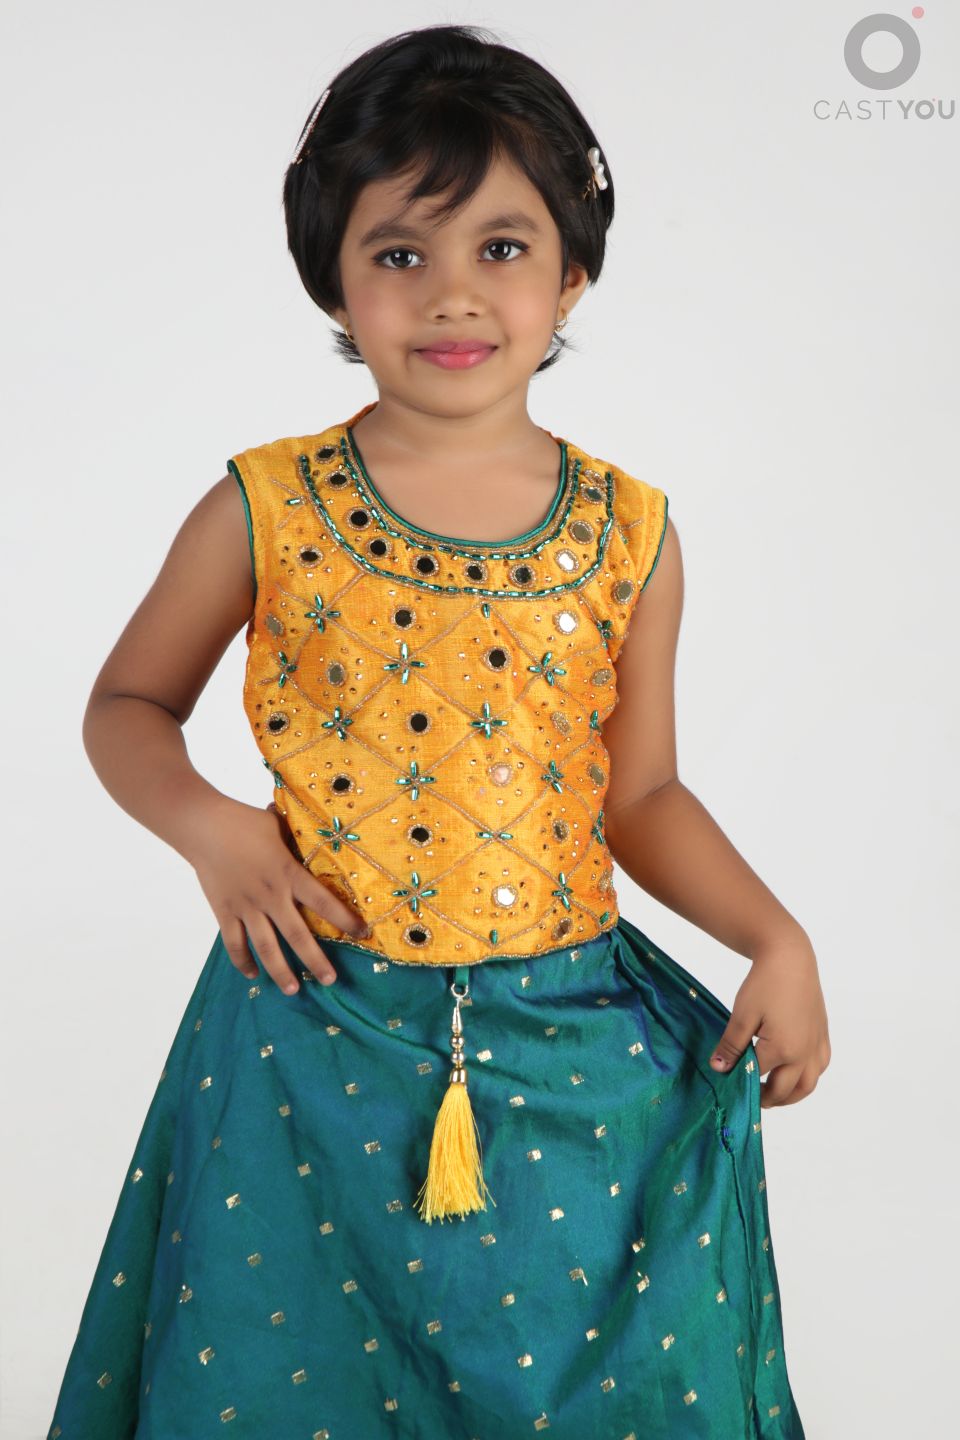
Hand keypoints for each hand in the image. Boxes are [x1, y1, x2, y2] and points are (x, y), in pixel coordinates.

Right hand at [186, 795, 369, 993]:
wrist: (203, 826)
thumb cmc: (244, 821)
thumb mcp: (278, 826)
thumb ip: (297, 838)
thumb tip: (316, 831)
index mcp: (288, 873)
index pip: (323, 902)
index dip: (344, 919)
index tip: (362, 933)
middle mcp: (270, 895)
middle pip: (296, 935)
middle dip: (314, 960)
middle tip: (330, 981)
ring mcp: (246, 906)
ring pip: (265, 947)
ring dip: (279, 971)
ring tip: (293, 990)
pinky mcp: (224, 912)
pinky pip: (234, 943)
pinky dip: (242, 961)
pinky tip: (253, 975)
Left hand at [708, 932, 830, 1107]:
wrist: (790, 957)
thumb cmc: (764, 983)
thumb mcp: (742, 1015)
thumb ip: (731, 1046)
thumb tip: (718, 1069)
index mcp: (783, 1050)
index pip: (758, 1077)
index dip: (741, 1081)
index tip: (728, 1084)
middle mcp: (805, 1053)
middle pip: (786, 1090)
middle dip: (768, 1098)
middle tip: (752, 1098)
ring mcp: (817, 1045)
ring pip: (809, 1084)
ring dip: (791, 1094)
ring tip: (773, 1093)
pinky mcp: (823, 1035)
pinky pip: (820, 1067)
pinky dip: (807, 1076)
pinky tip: (795, 1071)